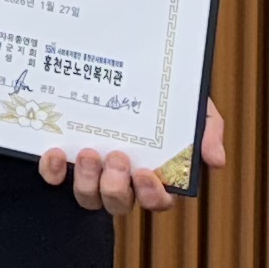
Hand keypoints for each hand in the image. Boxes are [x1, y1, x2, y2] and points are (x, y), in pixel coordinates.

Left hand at [43, 97, 225, 214]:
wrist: (114, 63)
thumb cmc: (160, 94)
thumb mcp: (190, 105)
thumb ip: (206, 129)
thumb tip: (216, 160)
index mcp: (154, 173)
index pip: (157, 200)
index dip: (152, 195)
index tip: (145, 172)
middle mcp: (121, 180)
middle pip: (119, 203)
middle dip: (116, 186)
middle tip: (115, 157)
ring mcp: (91, 173)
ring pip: (88, 198)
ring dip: (86, 180)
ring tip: (86, 152)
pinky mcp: (62, 161)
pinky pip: (54, 180)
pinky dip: (52, 171)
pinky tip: (52, 153)